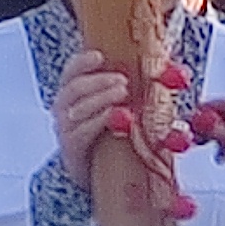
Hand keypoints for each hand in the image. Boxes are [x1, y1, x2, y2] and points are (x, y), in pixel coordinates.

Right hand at [54, 49, 136, 179]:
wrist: (94, 169)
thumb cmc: (108, 130)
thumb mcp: (111, 105)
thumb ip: (124, 86)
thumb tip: (161, 67)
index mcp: (71, 92)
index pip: (71, 71)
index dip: (82, 62)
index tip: (100, 56)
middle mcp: (63, 108)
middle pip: (74, 88)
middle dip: (99, 81)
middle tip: (123, 80)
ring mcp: (65, 129)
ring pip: (78, 109)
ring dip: (101, 98)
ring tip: (124, 92)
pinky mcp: (72, 148)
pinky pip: (83, 132)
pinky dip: (99, 121)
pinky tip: (115, 114)